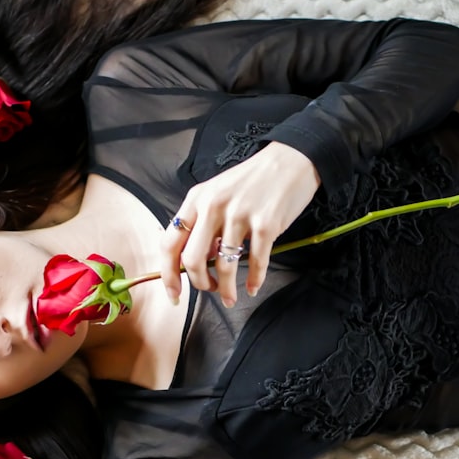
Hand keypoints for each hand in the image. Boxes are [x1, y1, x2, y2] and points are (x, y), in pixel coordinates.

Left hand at [161, 142, 319, 306]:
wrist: (290, 161)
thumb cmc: (253, 180)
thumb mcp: (217, 193)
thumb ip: (202, 223)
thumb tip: (196, 261)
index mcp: (196, 199)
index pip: (169, 243)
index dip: (168, 274)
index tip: (174, 293)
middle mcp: (213, 207)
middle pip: (192, 260)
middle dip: (199, 284)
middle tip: (208, 290)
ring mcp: (239, 216)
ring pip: (223, 267)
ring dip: (226, 289)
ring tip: (230, 297)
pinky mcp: (266, 225)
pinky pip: (256, 263)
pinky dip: (253, 281)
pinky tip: (252, 287)